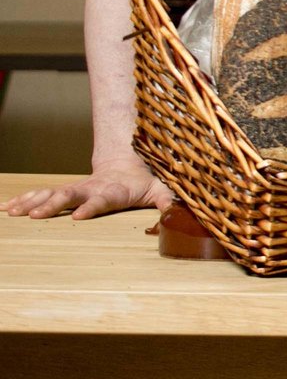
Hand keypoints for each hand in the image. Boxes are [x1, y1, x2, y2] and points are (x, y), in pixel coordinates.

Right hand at [4, 156, 171, 220]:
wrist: (128, 162)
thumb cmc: (145, 181)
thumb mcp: (161, 189)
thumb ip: (168, 201)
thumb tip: (176, 215)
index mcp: (114, 190)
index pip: (102, 199)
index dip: (90, 207)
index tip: (77, 216)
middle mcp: (91, 188)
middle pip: (69, 194)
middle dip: (52, 204)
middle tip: (35, 215)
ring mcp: (77, 189)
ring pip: (52, 193)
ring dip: (32, 201)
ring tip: (13, 211)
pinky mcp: (66, 191)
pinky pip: (43, 194)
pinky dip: (25, 199)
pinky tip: (8, 207)